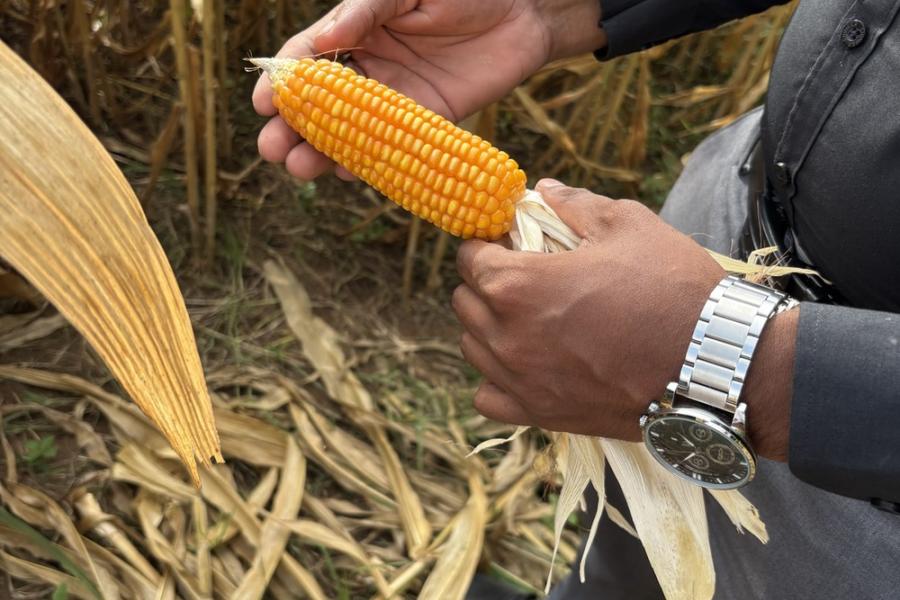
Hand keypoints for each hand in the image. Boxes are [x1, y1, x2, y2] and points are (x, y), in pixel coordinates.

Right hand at [252, 0, 605, 180]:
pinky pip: (393, 149)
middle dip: (293, 128)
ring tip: (300, 168)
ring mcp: (398, 100)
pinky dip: (370, 164)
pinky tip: (348, 174)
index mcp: (357, 30)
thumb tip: (322, 40)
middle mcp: (371, 69)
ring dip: (321, 153)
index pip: (309, 59)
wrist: (526, 11)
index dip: (284, 83)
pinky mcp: (428, 124)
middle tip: (273, 150)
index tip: (263, 104)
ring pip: (350, 133)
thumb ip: (366, 11)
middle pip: (322, 105)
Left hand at [452, 179, 727, 441]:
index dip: (486, 244)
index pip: (469, 258)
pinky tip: (524, 364)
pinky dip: (497, 378)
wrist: (716, 364)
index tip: (509, 241)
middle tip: (522, 274)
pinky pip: (488, 396)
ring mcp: (520, 380)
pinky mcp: (540, 415)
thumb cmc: (672, 287)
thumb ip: (574, 205)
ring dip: (488, 326)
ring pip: (472, 347)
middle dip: (486, 281)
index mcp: (518, 284)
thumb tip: (542, 190)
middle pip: (465, 302)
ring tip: (526, 317)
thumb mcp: (628, 224)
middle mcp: (507, 336)